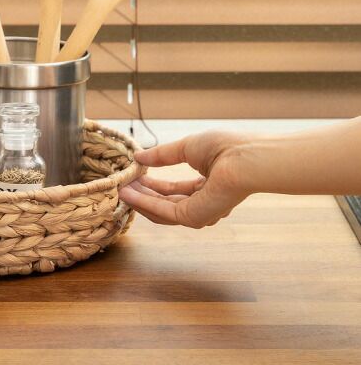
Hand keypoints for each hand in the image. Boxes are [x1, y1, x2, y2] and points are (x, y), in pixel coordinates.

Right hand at [119, 131, 250, 228]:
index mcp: (207, 185)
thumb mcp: (186, 147)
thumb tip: (139, 157)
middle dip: (143, 194)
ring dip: (140, 200)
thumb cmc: (224, 147)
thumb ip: (161, 155)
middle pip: (166, 203)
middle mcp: (204, 203)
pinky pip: (164, 212)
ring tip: (122, 189)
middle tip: (123, 185)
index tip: (134, 176)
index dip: (152, 184)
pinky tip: (129, 193)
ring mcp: (200, 213)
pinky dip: (145, 203)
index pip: (174, 190)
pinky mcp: (194, 217)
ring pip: (162, 211)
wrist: (243, 157)